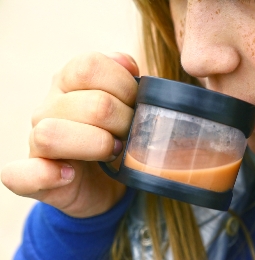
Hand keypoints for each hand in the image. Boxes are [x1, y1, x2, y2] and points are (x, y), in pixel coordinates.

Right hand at [1, 52, 138, 217]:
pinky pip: (18, 175)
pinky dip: (45, 175)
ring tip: (112, 152)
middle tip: (129, 134)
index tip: (136, 103)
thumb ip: (125, 77)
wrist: (110, 180)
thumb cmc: (118, 134)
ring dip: (97, 146)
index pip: (90, 66)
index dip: (123, 85)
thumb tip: (126, 64)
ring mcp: (36, 143)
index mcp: (69, 82)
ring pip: (52, 134)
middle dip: (124, 122)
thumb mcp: (127, 102)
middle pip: (92, 105)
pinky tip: (69, 174)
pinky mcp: (31, 179)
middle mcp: (48, 108)